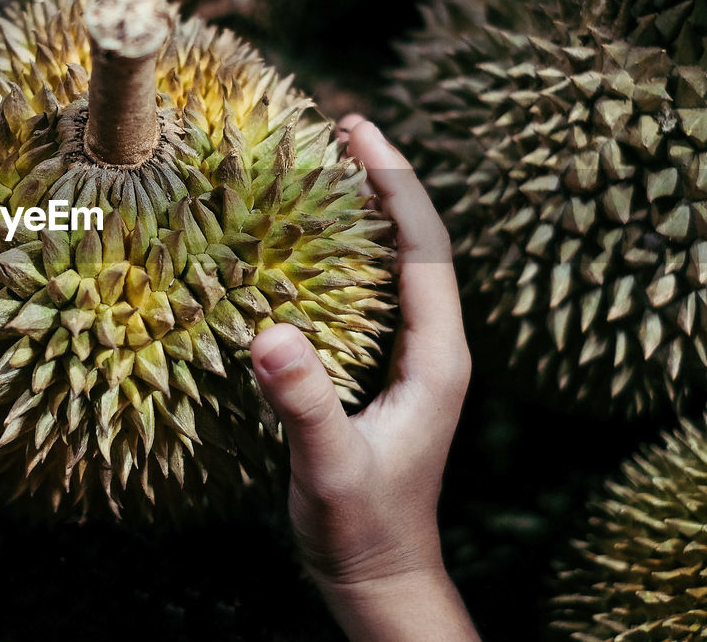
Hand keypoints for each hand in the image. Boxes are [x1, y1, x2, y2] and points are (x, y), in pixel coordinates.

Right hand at [250, 117, 477, 639]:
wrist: (380, 576)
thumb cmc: (362, 528)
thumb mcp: (330, 467)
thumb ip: (305, 405)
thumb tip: (269, 334)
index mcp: (437, 359)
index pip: (426, 250)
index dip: (396, 184)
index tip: (359, 132)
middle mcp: (433, 350)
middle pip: (418, 244)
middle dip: (385, 183)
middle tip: (340, 130)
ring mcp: (413, 362)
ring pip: (398, 267)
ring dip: (370, 214)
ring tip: (327, 170)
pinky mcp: (387, 375)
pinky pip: (373, 296)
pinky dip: (350, 256)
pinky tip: (311, 248)